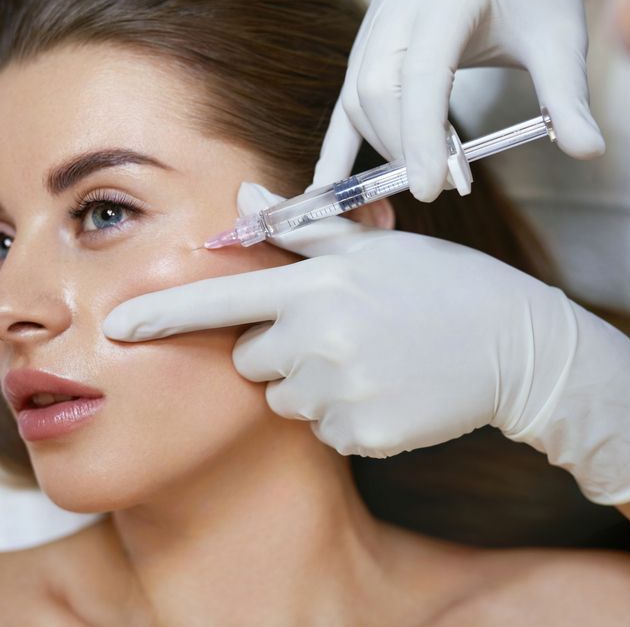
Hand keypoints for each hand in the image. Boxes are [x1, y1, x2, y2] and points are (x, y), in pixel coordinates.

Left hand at [104, 182, 629, 504]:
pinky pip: (326, 429)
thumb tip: (248, 194)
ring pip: (287, 399)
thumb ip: (304, 227)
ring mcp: (341, 391)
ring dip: (314, 383)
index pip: (220, 302)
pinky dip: (348, 414)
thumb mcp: (377, 245)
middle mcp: (319, 339)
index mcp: (316, 285)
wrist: (516, 345)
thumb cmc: (443, 283)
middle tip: (338, 332)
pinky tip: (388, 390)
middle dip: (278, 349)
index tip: (114, 331)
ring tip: (371, 358)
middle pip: (252, 360)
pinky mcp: (362, 434)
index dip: (162, 316)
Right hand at [315, 0, 609, 201]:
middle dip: (403, 147)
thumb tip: (589, 151)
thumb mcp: (560, 36)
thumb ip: (568, 96)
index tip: (429, 188)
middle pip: (377, 87)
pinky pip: (344, 99)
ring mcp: (376, 22)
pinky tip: (331, 188)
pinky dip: (338, 146)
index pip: (421, 72)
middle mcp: (400, 3)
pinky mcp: (368, 42)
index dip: (420, 134)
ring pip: (356, 96)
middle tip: (444, 184)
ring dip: (381, 148)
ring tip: (422, 179)